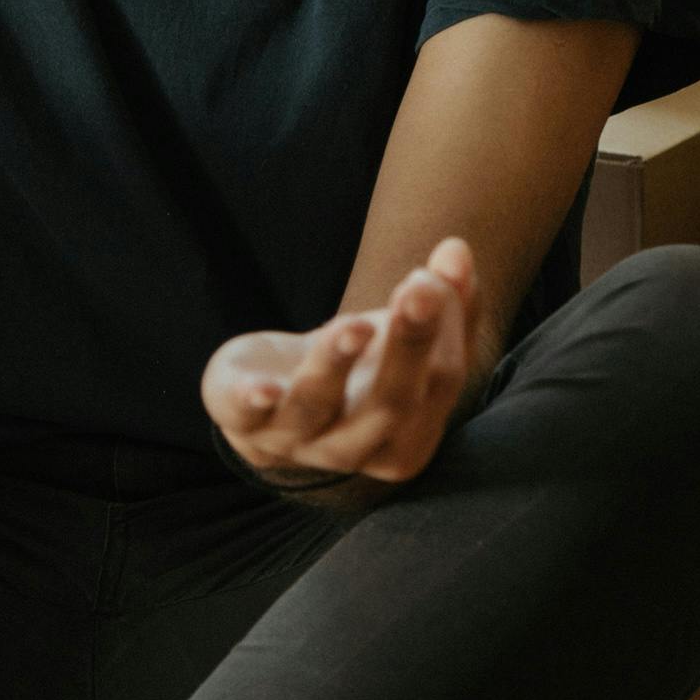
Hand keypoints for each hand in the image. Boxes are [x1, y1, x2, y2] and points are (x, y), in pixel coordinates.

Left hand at [203, 237, 478, 489]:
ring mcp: (294, 440)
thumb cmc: (360, 368)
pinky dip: (253, 403)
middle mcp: (354, 450)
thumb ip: (444, 299)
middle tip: (421, 289)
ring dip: (336, 363)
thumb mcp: (406, 337)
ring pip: (318, 406)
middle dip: (408, 347)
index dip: (441, 329)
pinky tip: (260, 388)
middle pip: (391, 405)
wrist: (278, 395)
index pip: (439, 384)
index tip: (434, 277)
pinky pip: (245, 419)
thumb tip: (456, 250)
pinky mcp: (242, 421)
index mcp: (408, 437)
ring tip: (354, 325)